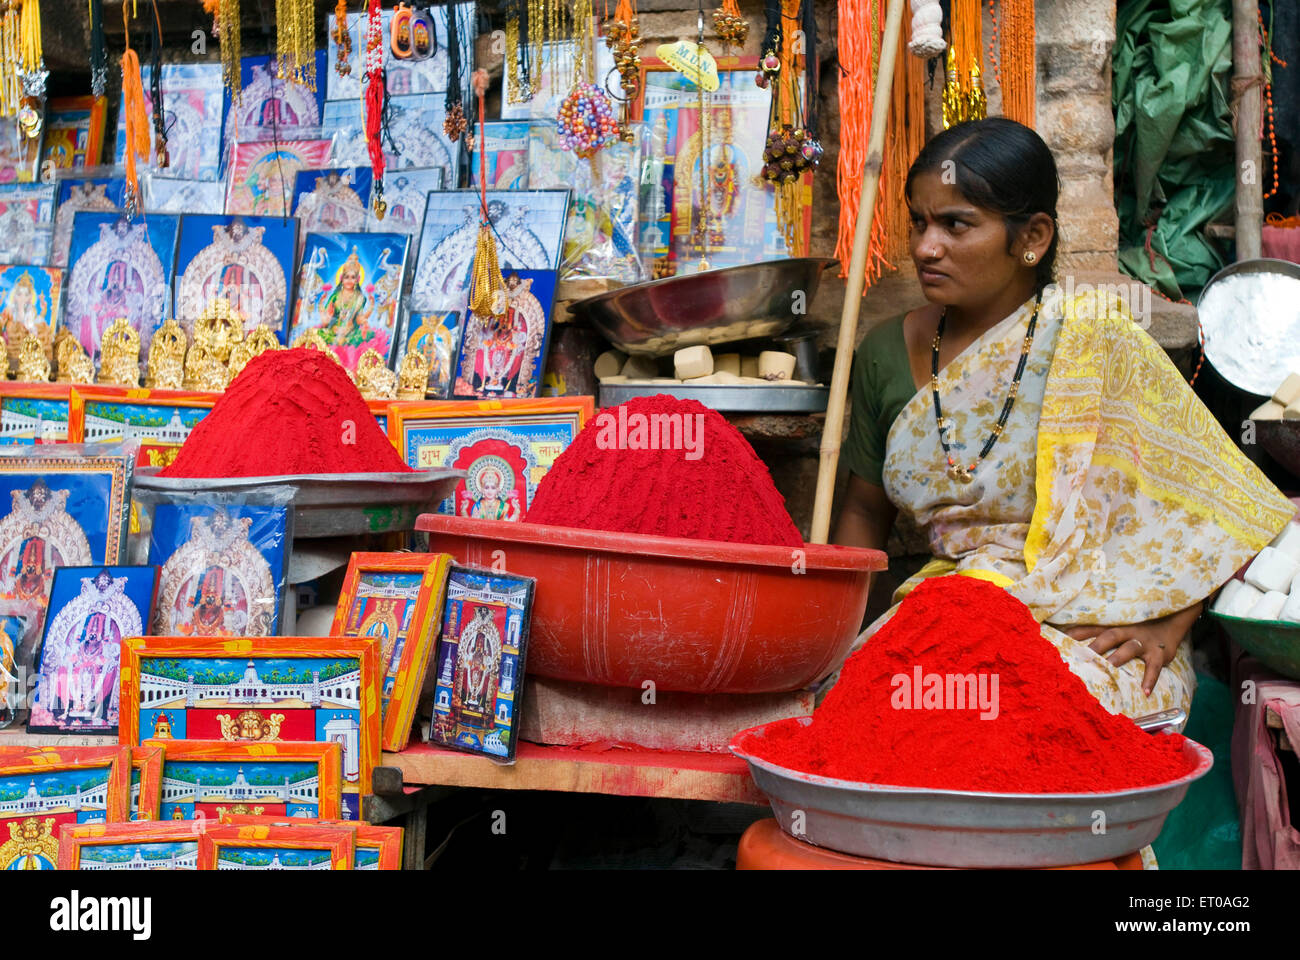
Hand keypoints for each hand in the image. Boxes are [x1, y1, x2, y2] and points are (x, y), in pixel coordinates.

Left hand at [1062, 602, 1200, 696]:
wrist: (1171, 618)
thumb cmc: (1136, 625)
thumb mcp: (1117, 624)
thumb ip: (1097, 632)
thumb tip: (1066, 639)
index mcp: (1112, 625)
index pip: (1089, 628)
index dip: (1073, 634)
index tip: (1056, 642)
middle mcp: (1126, 631)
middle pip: (1107, 636)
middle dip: (1093, 646)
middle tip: (1078, 658)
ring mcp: (1143, 641)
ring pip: (1128, 649)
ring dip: (1117, 658)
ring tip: (1107, 670)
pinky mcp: (1159, 653)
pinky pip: (1154, 667)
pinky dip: (1150, 679)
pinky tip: (1144, 692)